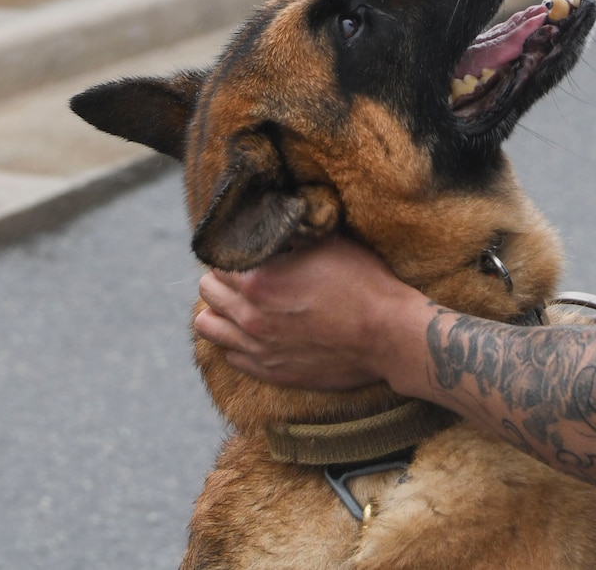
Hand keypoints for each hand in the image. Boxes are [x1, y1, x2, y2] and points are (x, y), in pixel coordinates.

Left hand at [193, 235, 422, 391]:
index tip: (244, 251)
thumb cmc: (363, 284)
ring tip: (237, 304)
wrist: (387, 335)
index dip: (230, 253)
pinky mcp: (272, 372)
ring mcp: (259, 348)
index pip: (218, 261)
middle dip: (219, 279)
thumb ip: (290, 235)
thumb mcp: (327, 243)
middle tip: (240, 274)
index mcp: (258, 281)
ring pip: (209, 328)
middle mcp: (249, 316)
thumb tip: (272, 224)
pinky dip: (235, 342)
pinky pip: (231, 357)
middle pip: (208, 293)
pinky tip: (254, 332)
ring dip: (218, 311)